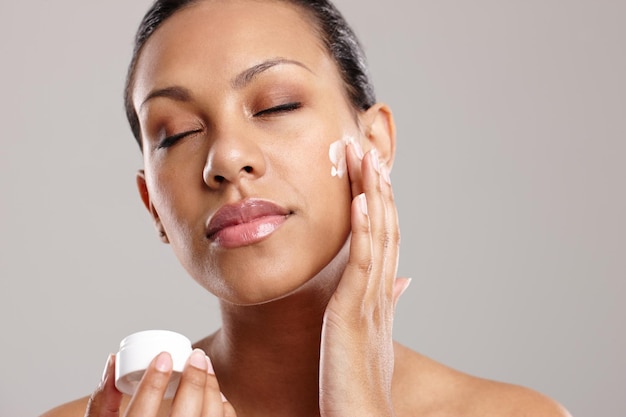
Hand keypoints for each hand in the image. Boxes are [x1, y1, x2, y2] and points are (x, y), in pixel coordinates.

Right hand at [85, 350, 236, 416]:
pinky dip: (223, 410)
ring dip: (211, 391)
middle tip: (196, 355)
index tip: (164, 356)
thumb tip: (114, 360)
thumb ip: (103, 400)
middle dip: (194, 381)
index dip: (154, 382)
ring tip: (206, 367)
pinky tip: (216, 395)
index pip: (141, 414)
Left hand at [319, 141, 409, 416]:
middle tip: (369, 149)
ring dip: (373, 195)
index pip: (384, 238)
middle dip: (377, 187)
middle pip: (385, 228)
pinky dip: (365, 229)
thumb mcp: (373, 335)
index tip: (373, 172)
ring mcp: (371, 300)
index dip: (381, 203)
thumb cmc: (358, 383)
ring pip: (378, 237)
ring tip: (367, 158)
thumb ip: (387, 304)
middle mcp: (381, 292)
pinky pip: (362, 263)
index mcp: (381, 295)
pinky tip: (362, 201)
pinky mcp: (355, 312)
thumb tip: (403, 279)